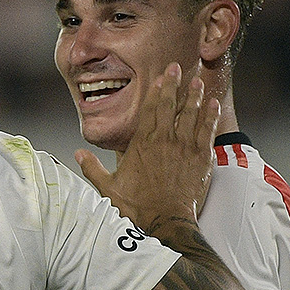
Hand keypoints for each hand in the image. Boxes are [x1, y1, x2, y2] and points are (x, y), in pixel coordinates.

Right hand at [76, 62, 219, 231]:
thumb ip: (93, 167)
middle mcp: (165, 141)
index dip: (157, 90)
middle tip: (177, 68)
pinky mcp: (201, 158)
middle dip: (174, 85)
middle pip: (171, 106)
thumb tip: (78, 153)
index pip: (151, 110)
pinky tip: (211, 104)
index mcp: (142, 144)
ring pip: (191, 115)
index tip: (161, 76)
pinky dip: (209, 116)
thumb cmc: (137, 206)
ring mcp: (184, 148)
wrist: (166, 221)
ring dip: (194, 96)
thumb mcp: (108, 187)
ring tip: (197, 81)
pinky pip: (207, 131)